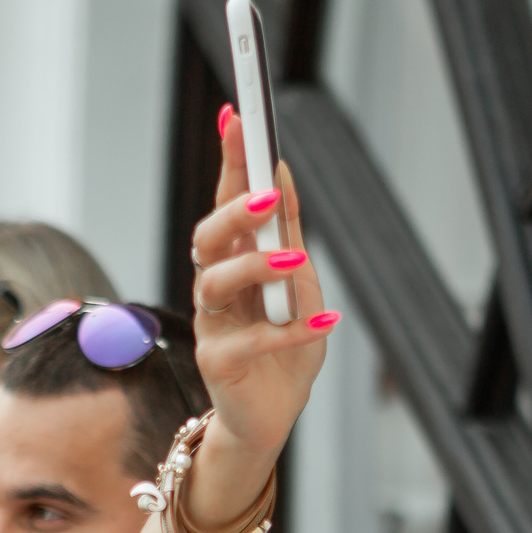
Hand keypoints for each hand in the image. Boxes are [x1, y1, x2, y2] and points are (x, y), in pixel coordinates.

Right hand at [186, 110, 333, 485]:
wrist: (272, 417)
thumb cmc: (283, 349)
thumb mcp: (298, 284)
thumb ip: (288, 235)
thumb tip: (281, 174)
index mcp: (232, 262)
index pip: (225, 201)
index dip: (228, 159)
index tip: (237, 115)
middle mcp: (213, 288)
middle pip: (207, 239)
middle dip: (232, 212)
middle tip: (266, 195)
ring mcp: (211, 326)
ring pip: (214, 284)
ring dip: (253, 267)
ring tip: (291, 261)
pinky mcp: (219, 364)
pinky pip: (250, 341)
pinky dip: (291, 330)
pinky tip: (325, 320)